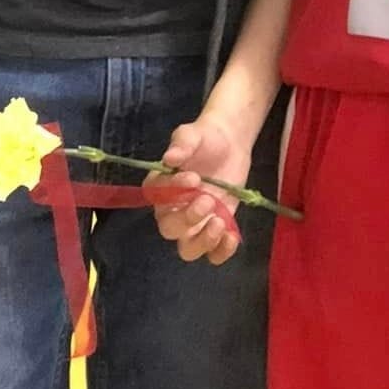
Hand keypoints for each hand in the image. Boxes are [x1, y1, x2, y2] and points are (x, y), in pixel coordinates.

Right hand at [146, 113, 252, 265]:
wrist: (230, 143)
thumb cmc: (205, 137)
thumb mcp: (193, 134)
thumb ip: (182, 144)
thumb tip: (170, 158)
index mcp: (162, 185)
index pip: (156, 197)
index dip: (171, 193)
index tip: (193, 178)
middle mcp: (173, 209)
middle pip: (169, 229)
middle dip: (187, 219)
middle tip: (208, 200)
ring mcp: (195, 224)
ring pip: (188, 249)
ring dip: (202, 242)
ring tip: (220, 222)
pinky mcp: (215, 230)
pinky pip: (213, 254)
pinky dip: (221, 251)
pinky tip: (232, 235)